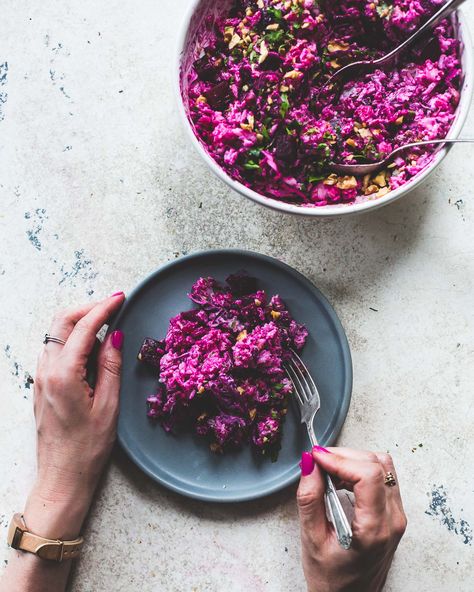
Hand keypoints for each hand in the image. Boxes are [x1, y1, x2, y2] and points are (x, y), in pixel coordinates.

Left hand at [23, 294, 124, 539]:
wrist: (62, 477)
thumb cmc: (87, 448)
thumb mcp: (108, 406)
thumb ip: (110, 366)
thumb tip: (114, 335)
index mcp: (63, 375)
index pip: (83, 328)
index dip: (103, 308)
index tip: (120, 297)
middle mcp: (46, 372)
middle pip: (61, 322)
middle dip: (87, 309)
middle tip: (113, 307)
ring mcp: (40, 378)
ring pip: (56, 335)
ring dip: (80, 325)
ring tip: (107, 334)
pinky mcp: (42, 386)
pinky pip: (55, 352)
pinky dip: (73, 342)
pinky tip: (93, 354)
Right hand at [297, 447, 406, 591]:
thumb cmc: (332, 581)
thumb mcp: (312, 540)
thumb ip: (310, 499)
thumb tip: (309, 465)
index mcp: (375, 530)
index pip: (369, 476)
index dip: (340, 459)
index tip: (317, 457)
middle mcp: (393, 521)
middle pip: (377, 465)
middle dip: (344, 456)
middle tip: (317, 462)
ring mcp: (396, 517)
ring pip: (383, 466)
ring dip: (353, 461)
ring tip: (328, 471)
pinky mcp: (393, 514)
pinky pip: (382, 477)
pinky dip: (360, 469)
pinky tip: (340, 479)